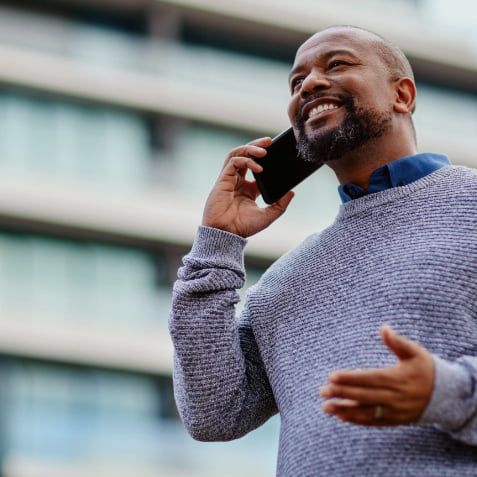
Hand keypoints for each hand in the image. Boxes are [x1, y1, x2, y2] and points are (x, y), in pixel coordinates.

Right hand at [202, 137, 293, 237]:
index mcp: (248, 189)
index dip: (265, 159)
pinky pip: (233, 162)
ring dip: (250, 148)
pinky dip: (246, 161)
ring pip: (237, 154)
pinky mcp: (223, 179)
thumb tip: (292, 192)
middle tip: (270, 140)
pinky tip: (258, 167)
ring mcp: (229, 179)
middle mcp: (238, 181)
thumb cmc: (243, 227)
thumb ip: (280, 205)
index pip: (256, 167)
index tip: (278, 153)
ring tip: (264, 149)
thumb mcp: (268, 216)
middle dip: (257, 146)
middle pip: (245, 156)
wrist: (226, 233)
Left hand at [319, 324, 434, 425]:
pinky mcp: (394, 420)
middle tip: (322, 391)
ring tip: (326, 408)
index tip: (332, 376)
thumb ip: (397, 342)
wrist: (445, 395)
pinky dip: (357, 420)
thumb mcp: (415, 352)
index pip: (369, 379)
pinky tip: (341, 416)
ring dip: (345, 410)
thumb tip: (384, 328)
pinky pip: (373, 421)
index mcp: (397, 379)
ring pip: (366, 412)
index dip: (350, 378)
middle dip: (342, 394)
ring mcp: (394, 411)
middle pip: (364, 396)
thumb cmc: (426, 368)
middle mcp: (394, 397)